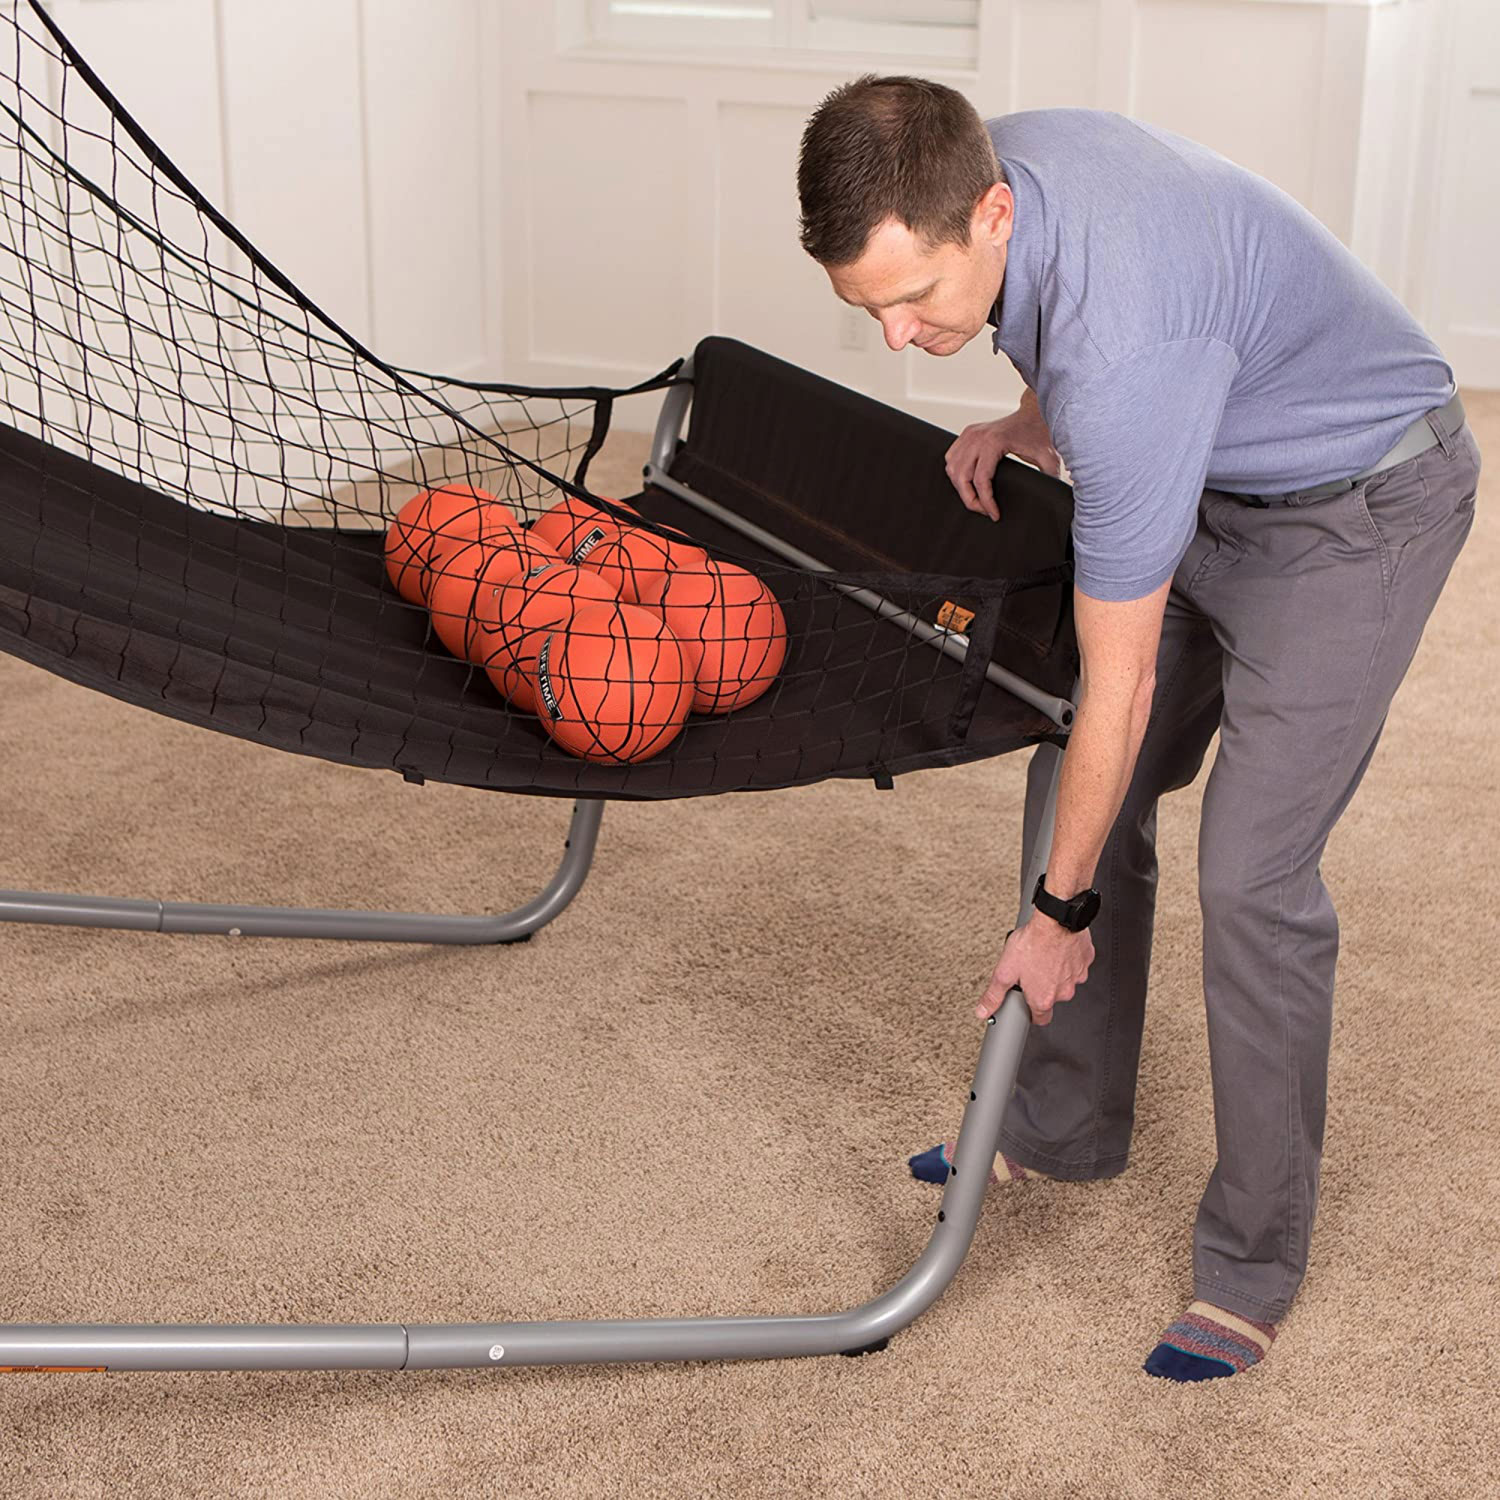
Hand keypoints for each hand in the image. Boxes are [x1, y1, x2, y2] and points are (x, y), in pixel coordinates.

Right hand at [944, 409, 1063, 520]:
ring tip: (976, 499)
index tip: (994, 515)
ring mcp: (970, 433)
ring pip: (952, 468)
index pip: (980, 480)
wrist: (1034, 413)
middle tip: (983, 511)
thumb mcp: (1048, 459)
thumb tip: (1050, 500)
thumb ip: (1049, 479)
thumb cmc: (1039, 433)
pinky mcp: (967, 433)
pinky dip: (956, 473)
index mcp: (994, 442)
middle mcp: (977, 437)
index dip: (986, 502)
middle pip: (961, 477)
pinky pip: (952, 457)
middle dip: (970, 499)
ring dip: (960, 487)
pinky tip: (967, 483)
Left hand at [976, 917, 1094, 1025]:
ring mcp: (1077, 976)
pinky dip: (1066, 959)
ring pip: (1064, 980)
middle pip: (1051, 997)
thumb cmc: (1033, 943)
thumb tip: (983, 1011)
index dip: (1031, 1013)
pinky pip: (1075, 964)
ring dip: (1054, 972)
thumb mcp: (1004, 971)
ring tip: (1040, 955)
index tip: (1025, 1004)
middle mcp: (1064, 992)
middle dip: (1041, 987)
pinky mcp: (1085, 960)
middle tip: (1029, 970)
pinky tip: (1055, 948)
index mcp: (1043, 998)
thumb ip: (994, 995)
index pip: (1040, 1019)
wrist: (1055, 920)